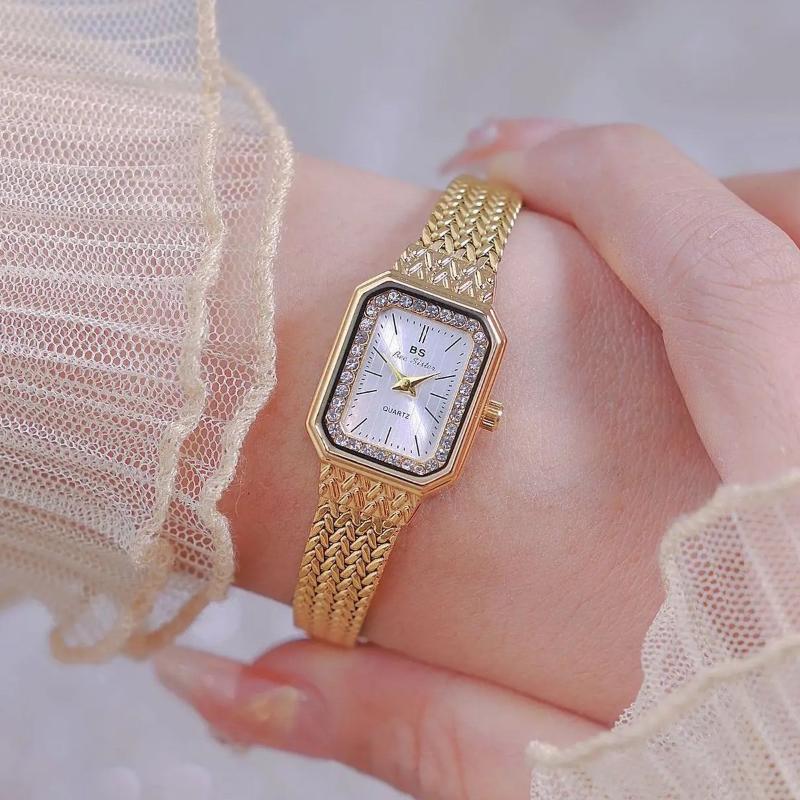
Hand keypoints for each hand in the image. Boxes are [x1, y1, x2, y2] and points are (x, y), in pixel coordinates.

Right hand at [155, 151, 799, 798]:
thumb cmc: (763, 799)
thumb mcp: (593, 793)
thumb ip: (426, 729)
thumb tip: (239, 685)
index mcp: (794, 510)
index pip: (707, 261)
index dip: (584, 173)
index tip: (485, 158)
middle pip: (784, 223)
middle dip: (650, 190)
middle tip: (540, 193)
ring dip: (727, 226)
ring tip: (627, 254)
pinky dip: (778, 292)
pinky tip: (712, 349)